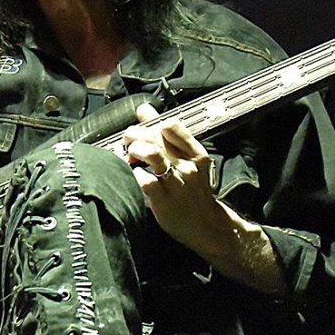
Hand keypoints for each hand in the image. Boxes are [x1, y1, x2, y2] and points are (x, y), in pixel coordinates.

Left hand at [122, 102, 221, 240]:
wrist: (205, 224)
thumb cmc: (193, 191)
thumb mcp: (187, 159)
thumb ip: (166, 135)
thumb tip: (145, 110)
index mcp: (195, 153)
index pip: (171, 125)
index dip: (151, 123)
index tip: (142, 129)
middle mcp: (187, 165)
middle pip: (155, 137)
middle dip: (135, 135)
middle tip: (128, 142)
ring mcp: (176, 182)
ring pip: (151, 154)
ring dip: (134, 150)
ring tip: (130, 156)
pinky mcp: (163, 199)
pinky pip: (144, 179)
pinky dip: (134, 173)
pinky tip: (135, 175)